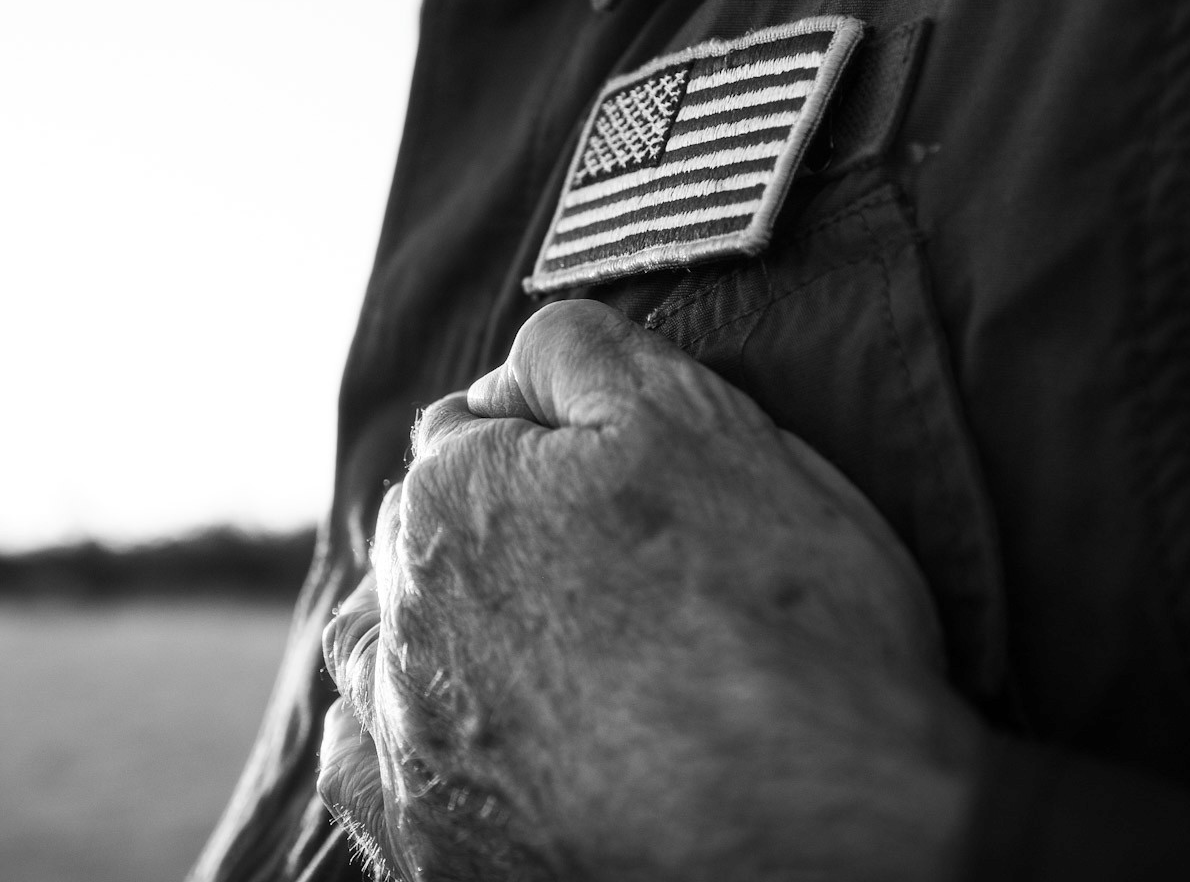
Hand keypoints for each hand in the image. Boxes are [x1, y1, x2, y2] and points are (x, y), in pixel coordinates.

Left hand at [318, 299, 979, 881]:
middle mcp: (403, 622)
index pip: (463, 433)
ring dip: (416, 621)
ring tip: (510, 636)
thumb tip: (517, 356)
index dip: (538, 443)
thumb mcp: (708, 425)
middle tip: (582, 558)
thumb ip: (584, 356)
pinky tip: (455, 732)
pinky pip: (361, 767)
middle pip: (413, 536)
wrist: (828, 838)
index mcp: (454, 503)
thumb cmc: (789, 622)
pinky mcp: (428, 848)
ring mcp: (409, 745)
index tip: (605, 475)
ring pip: (371, 644)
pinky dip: (393, 737)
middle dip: (476, 525)